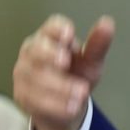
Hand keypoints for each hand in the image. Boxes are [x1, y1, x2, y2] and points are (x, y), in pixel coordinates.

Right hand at [13, 14, 115, 129]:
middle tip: (65, 62)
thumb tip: (107, 21)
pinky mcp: (22, 95)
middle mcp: (33, 51)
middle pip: (36, 49)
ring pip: (36, 77)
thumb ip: (98, 44)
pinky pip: (35, 99)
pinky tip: (71, 107)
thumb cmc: (77, 73)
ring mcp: (24, 73)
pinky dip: (56, 104)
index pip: (51, 27)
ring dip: (60, 86)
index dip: (57, 29)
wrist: (65, 104)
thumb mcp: (91, 60)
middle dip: (49, 55)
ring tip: (81, 93)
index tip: (69, 35)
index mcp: (52, 37)